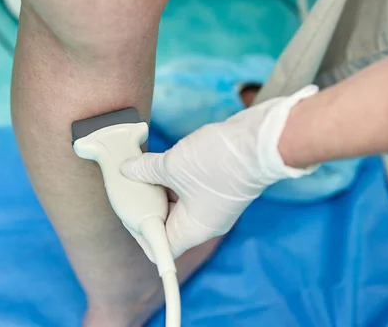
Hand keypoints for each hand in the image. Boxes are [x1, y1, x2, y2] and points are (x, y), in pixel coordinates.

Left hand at [122, 85, 318, 258]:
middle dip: (146, 205)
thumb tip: (127, 169)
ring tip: (141, 170)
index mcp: (193, 230)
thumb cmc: (221, 161)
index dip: (140, 233)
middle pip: (166, 223)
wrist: (260, 141)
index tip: (127, 212)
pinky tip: (159, 162)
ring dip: (158, 189)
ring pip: (175, 204)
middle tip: (129, 186)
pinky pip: (187, 190)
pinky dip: (172, 180)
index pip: (159, 248)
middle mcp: (204, 223)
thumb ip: (144, 170)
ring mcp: (211, 206)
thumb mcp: (172, 166)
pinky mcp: (217, 188)